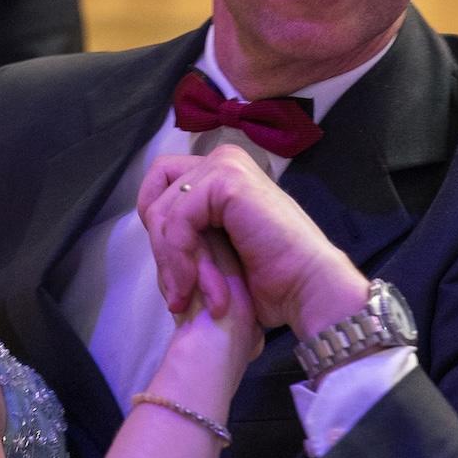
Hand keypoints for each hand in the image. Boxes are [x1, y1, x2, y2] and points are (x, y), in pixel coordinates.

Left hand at [138, 144, 368, 341]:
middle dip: (162, 251)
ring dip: (171, 262)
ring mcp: (226, 166)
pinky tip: (195, 285)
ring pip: (163, 211)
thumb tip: (151, 227)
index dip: (158, 232)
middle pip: (156, 197)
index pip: (160, 187)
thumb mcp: (217, 249)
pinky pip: (177, 219)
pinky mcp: (228, 180)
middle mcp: (223, 161)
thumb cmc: (269, 278)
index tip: (175, 277)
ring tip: (189, 296)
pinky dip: (179, 256)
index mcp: (222, 173)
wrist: (306, 288)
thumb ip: (188, 232)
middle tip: (179, 294)